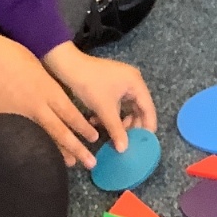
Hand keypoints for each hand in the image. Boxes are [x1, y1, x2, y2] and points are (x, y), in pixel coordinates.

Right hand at [0, 26, 97, 167]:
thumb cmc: (13, 55)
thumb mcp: (39, 69)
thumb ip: (49, 87)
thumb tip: (57, 100)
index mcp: (49, 90)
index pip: (70, 114)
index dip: (83, 128)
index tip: (94, 138)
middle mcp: (37, 106)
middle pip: (60, 132)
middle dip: (77, 148)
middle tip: (91, 162)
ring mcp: (20, 116)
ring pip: (42, 138)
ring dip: (57, 152)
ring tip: (70, 164)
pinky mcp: (3, 120)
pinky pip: (21, 137)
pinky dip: (31, 147)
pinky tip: (37, 156)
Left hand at [43, 42, 157, 153]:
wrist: (68, 66)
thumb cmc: (90, 85)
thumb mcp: (104, 109)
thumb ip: (116, 130)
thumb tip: (124, 150)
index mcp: (137, 84)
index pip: (148, 109)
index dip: (147, 127)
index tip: (144, 144)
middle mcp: (133, 81)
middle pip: (139, 108)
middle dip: (132, 126)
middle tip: (126, 142)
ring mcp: (122, 82)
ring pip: (126, 107)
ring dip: (119, 121)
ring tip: (111, 134)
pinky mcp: (112, 84)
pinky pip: (117, 102)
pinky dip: (110, 113)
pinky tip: (97, 122)